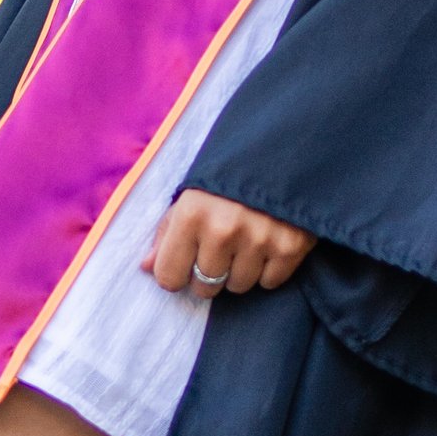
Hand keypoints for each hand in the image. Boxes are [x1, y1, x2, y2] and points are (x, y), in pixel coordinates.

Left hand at [145, 190, 315, 297]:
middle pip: (205, 287)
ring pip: (238, 286)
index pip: (168, 277)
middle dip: (209, 273)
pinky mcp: (290, 247)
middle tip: (220, 248)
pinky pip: (269, 282)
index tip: (185, 262)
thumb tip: (146, 267)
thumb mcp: (191, 194)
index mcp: (191, 214)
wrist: (287, 148)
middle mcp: (223, 230)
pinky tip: (269, 242)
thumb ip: (166, 231)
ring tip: (246, 241)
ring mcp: (259, 239)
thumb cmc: (229, 174)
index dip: (175, 272)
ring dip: (240, 271)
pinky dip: (269, 269)